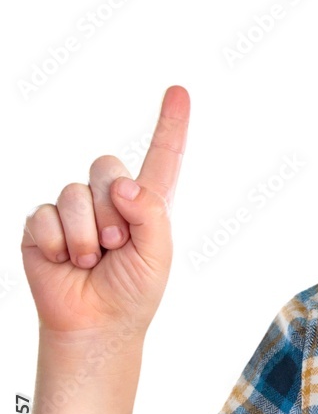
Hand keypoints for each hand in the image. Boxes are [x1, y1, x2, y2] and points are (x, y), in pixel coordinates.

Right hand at [21, 86, 189, 342]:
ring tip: (93, 259)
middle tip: (116, 245)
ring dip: (86, 234)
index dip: (170, 122)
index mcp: (147, 200)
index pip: (162, 154)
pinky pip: (46, 215)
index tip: (179, 90)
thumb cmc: (134, 290)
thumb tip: (122, 183)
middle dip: (112, 208)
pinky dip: (60, 244)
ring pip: (75, 193)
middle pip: (106, 165)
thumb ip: (150, 212)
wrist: (96, 324)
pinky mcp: (43, 223)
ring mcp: (74, 208)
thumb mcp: (158, 252)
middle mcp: (110, 197)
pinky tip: (66, 262)